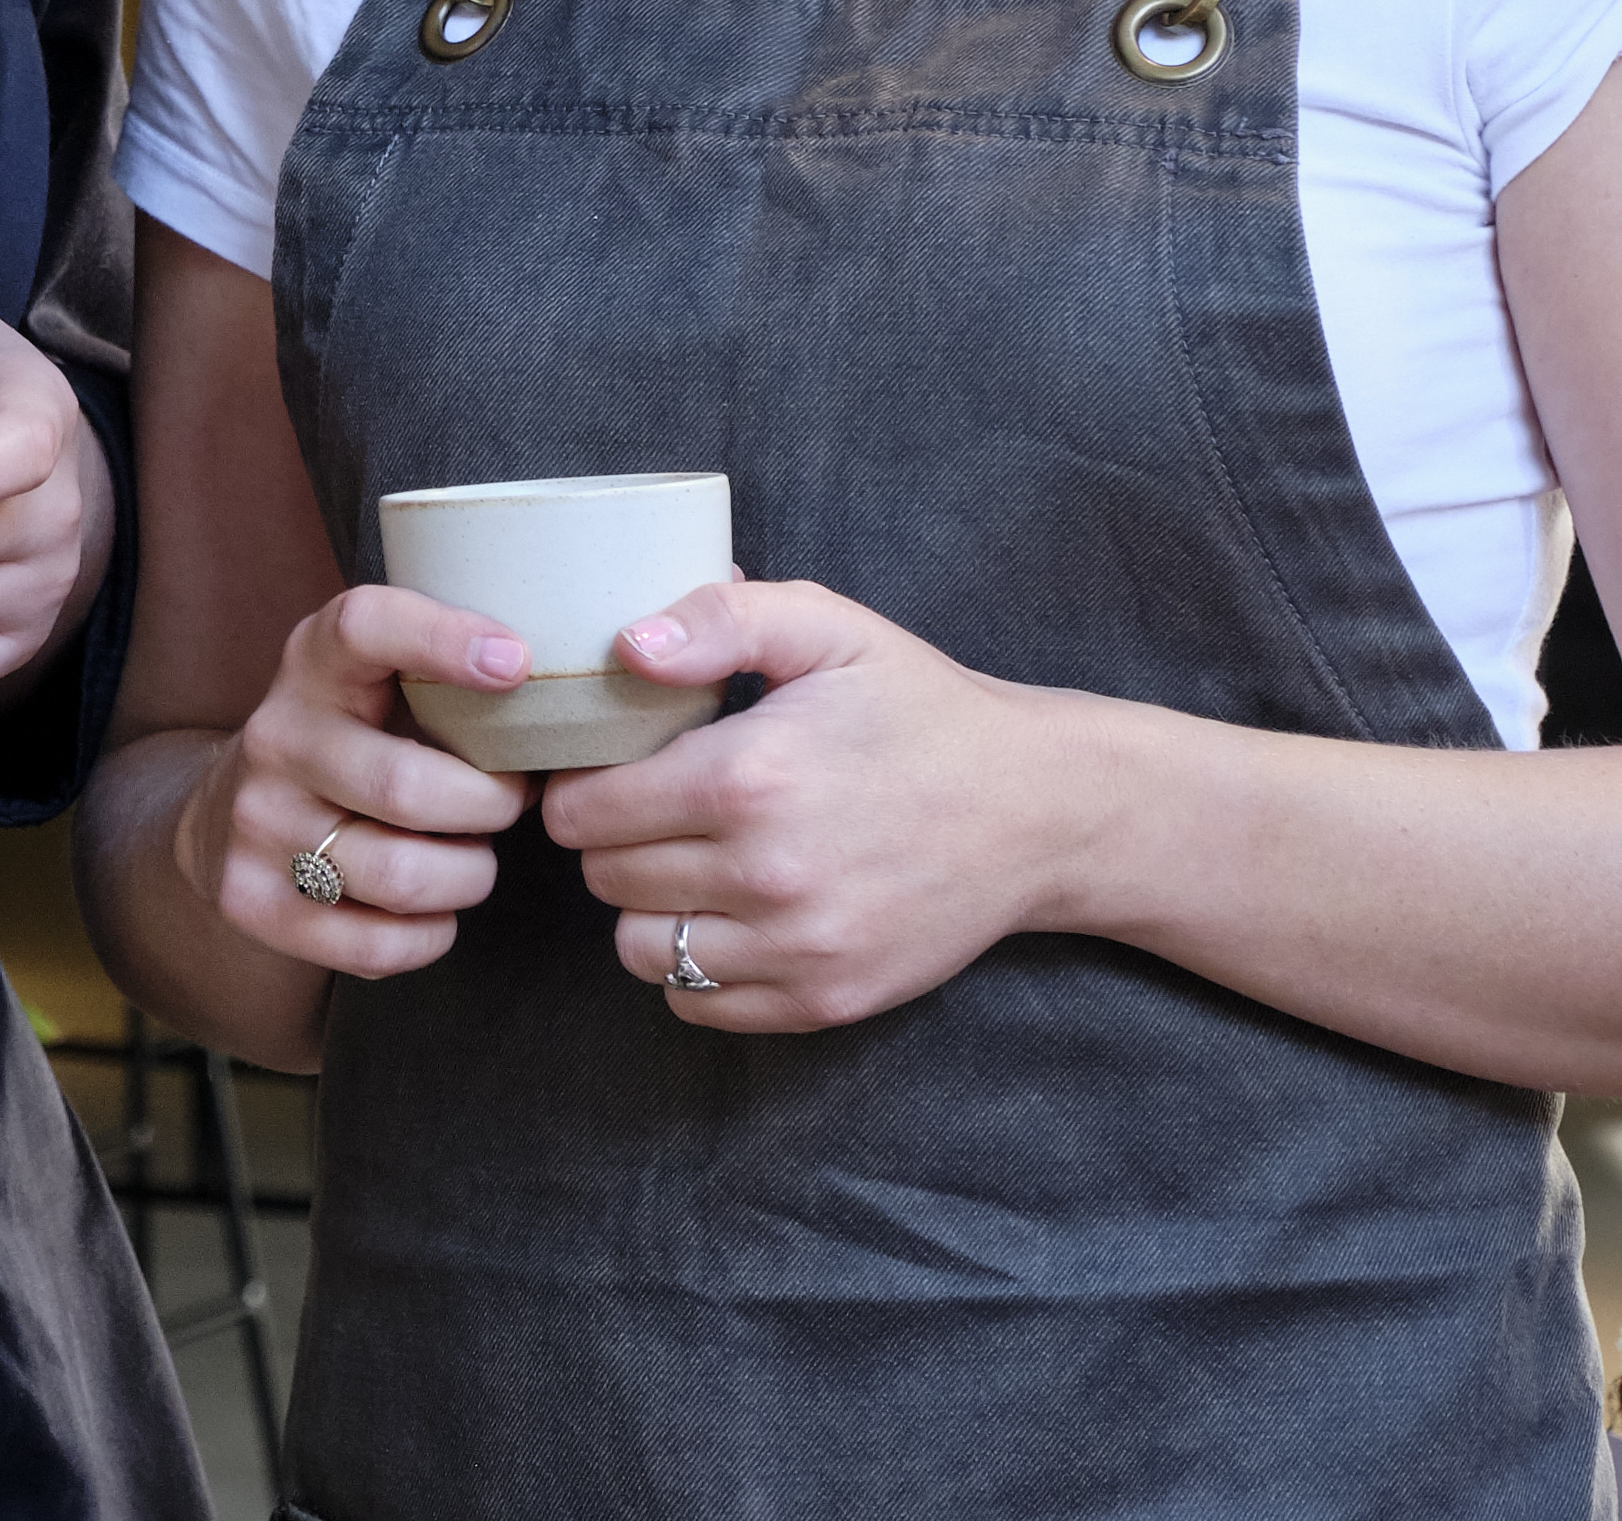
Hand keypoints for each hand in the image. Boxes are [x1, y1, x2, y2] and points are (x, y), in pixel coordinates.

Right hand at [186, 584, 533, 978]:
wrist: (230, 812)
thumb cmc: (355, 738)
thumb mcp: (380, 679)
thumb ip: (450, 673)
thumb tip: (565, 705)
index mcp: (314, 662)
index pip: (363, 627)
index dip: (441, 638)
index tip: (517, 664)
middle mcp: (275, 737)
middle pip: (406, 788)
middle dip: (489, 807)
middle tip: (510, 803)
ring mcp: (256, 823)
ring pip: (399, 876)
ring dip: (467, 875)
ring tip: (471, 858)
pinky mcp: (251, 900)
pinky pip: (374, 945)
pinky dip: (429, 935)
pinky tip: (432, 909)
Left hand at [543, 577, 1095, 1030]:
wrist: (1037, 809)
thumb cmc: (918, 708)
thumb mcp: (828, 626)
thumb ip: (718, 618)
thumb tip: (625, 647)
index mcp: (748, 777)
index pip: (584, 810)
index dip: (584, 784)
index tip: (615, 767)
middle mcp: (767, 874)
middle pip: (604, 879)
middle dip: (615, 840)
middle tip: (658, 809)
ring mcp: (799, 949)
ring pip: (641, 950)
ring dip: (648, 908)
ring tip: (691, 863)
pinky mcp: (826, 1001)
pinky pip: (699, 1004)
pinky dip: (696, 966)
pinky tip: (732, 914)